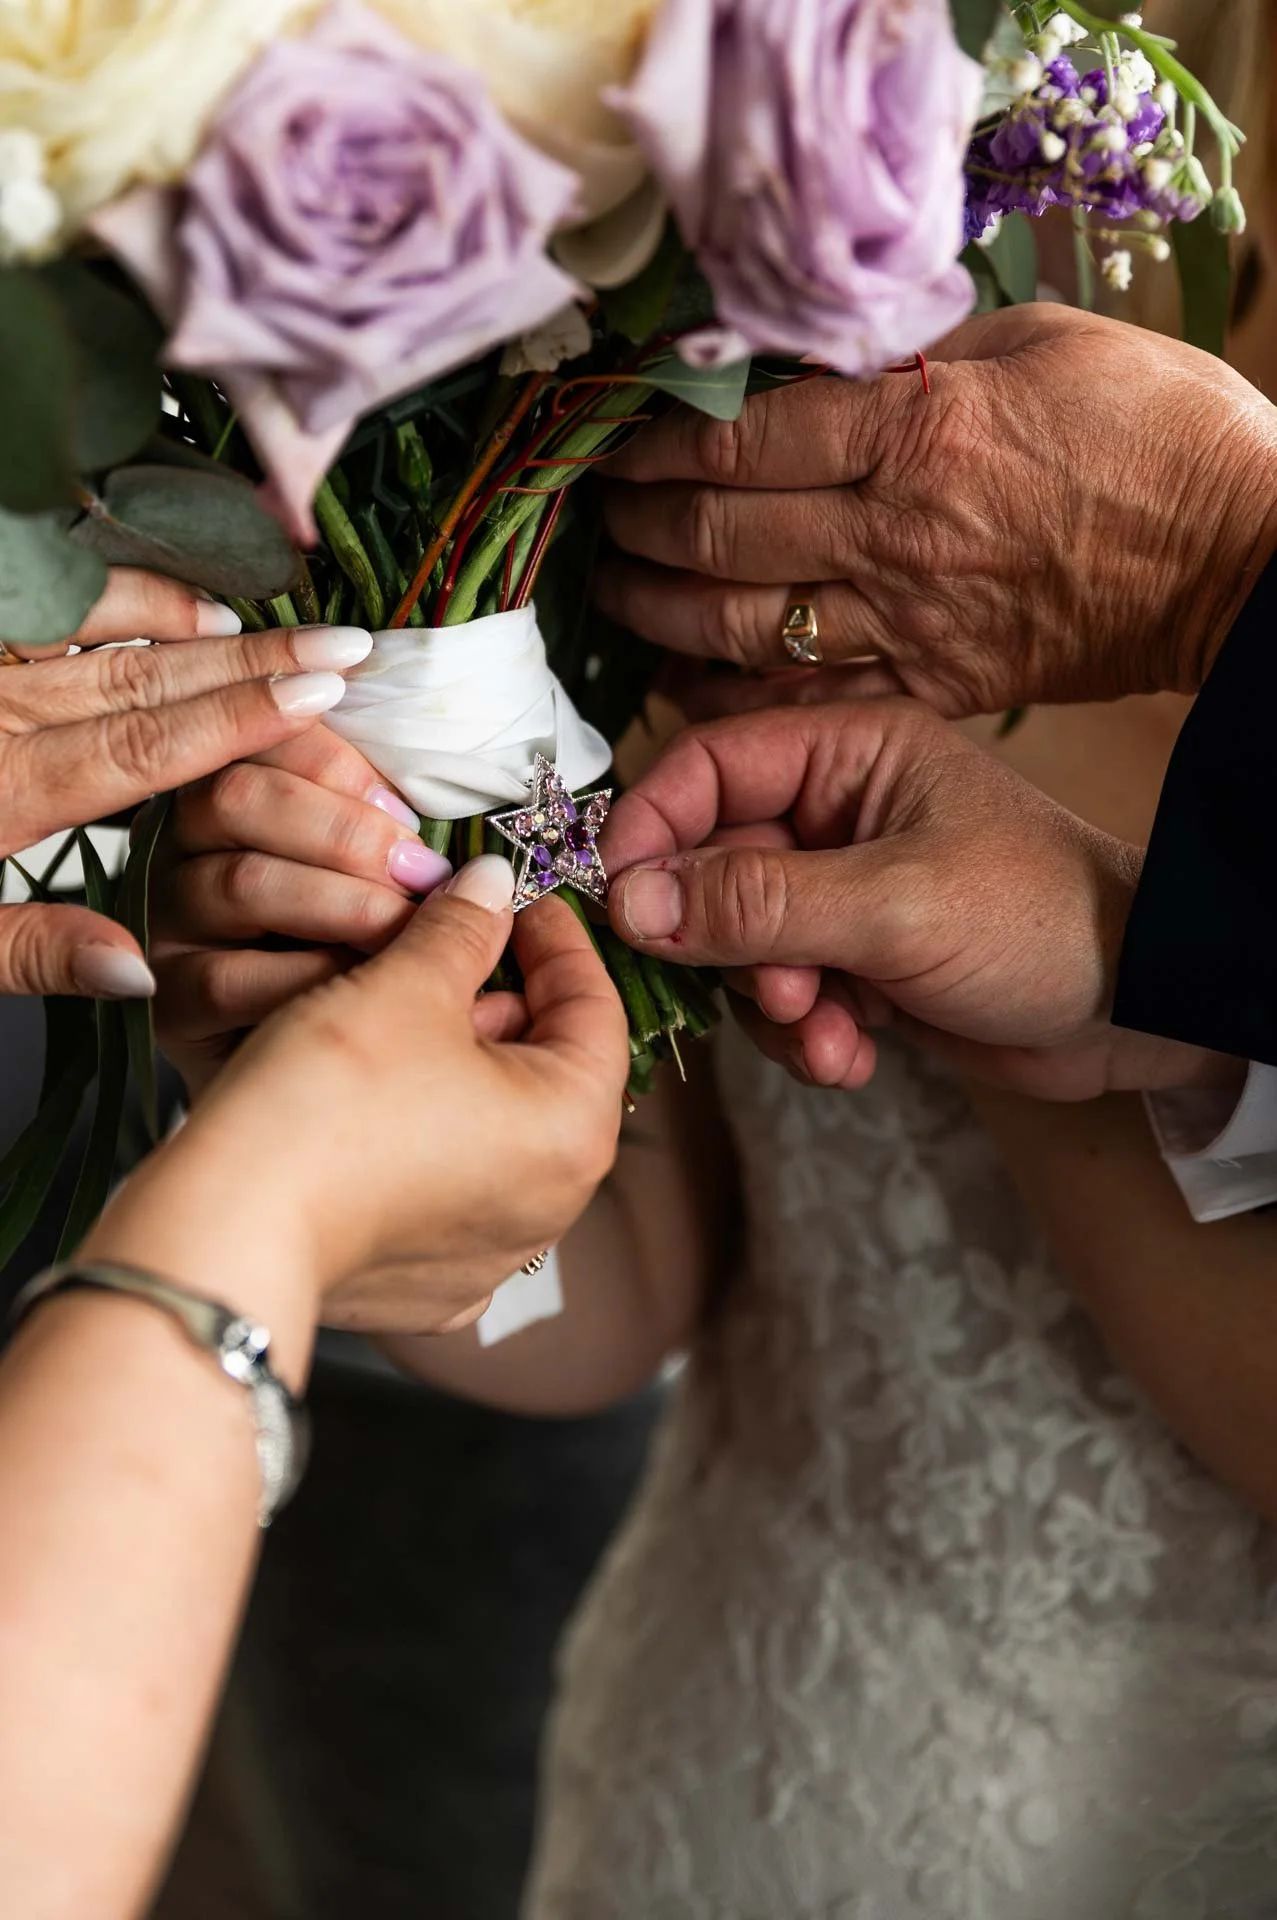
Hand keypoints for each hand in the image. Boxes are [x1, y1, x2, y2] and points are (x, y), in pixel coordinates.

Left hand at [0, 566, 371, 998]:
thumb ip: (35, 952)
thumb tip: (145, 975)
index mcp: (3, 793)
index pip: (149, 746)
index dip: (244, 714)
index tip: (325, 689)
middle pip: (146, 677)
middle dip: (251, 659)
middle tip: (339, 644)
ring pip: (92, 626)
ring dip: (179, 619)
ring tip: (253, 622)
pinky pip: (37, 603)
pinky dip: (100, 593)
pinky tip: (149, 600)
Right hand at [119, 859, 629, 1335]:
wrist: (227, 1230)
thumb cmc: (322, 1115)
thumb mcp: (406, 987)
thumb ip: (464, 928)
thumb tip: (493, 890)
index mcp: (573, 1131)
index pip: (596, 1008)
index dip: (554, 939)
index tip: (516, 903)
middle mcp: (551, 1206)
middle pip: (547, 1070)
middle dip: (500, 1003)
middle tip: (448, 952)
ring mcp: (490, 1253)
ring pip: (495, 1128)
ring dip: (459, 1068)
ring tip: (400, 1019)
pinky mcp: (428, 1283)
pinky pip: (446, 1186)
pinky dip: (424, 1138)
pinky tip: (376, 1103)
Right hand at [151, 728, 452, 1094]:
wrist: (298, 1091)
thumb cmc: (360, 970)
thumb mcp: (384, 884)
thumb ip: (403, 834)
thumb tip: (469, 834)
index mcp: (229, 792)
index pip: (260, 737)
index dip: (335, 763)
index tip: (406, 810)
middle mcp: (179, 851)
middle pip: (240, 797)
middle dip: (348, 833)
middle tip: (421, 873)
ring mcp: (171, 928)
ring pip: (241, 880)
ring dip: (341, 901)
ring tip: (403, 930)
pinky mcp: (171, 1005)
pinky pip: (231, 979)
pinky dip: (306, 978)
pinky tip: (360, 991)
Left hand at [598, 305, 1276, 716]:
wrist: (1235, 555)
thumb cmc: (1156, 430)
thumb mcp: (1044, 342)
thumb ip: (923, 355)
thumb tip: (833, 360)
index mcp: (915, 431)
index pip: (739, 438)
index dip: (658, 442)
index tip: (619, 440)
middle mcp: (891, 533)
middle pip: (719, 536)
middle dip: (638, 525)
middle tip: (600, 513)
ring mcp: (908, 620)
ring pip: (740, 627)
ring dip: (659, 611)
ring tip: (618, 591)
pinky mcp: (934, 684)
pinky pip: (807, 696)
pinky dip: (734, 691)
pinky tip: (687, 678)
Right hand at [601, 699, 1236, 1101]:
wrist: (1134, 1011)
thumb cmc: (1037, 923)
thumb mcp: (892, 906)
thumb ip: (758, 903)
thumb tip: (630, 904)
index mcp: (849, 753)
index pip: (706, 766)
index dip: (651, 830)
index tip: (621, 905)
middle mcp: (835, 812)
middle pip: (711, 866)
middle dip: (730, 946)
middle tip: (780, 992)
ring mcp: (841, 890)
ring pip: (737, 943)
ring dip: (769, 1004)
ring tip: (829, 1034)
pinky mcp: (853, 960)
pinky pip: (780, 994)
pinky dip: (802, 1035)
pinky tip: (852, 1058)